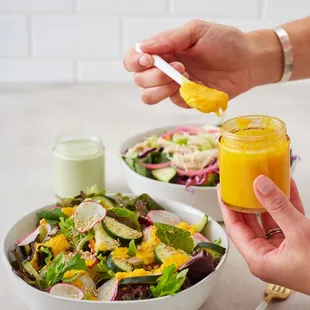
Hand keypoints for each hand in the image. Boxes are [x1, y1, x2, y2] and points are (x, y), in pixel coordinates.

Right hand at [123, 20, 256, 107]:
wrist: (248, 62)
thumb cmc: (225, 42)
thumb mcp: (196, 31)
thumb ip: (169, 39)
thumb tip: (143, 47)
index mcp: (163, 50)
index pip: (133, 59)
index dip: (135, 62)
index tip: (149, 60)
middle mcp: (164, 69)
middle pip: (139, 81)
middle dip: (154, 76)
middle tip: (179, 67)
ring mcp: (174, 86)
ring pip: (149, 97)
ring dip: (163, 89)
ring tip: (185, 77)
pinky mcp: (186, 99)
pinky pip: (174, 103)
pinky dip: (183, 95)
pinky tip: (198, 85)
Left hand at [218, 175, 309, 294]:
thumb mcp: (299, 233)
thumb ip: (278, 207)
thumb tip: (259, 185)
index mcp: (258, 258)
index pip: (234, 228)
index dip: (227, 207)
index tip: (223, 190)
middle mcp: (266, 255)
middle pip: (249, 222)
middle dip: (245, 200)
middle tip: (239, 183)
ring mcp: (281, 249)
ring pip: (268, 219)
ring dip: (267, 200)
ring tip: (261, 181)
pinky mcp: (295, 244)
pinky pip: (286, 220)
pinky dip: (286, 203)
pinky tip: (285, 186)